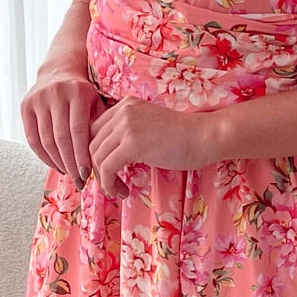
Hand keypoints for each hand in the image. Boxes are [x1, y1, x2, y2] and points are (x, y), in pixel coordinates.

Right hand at [20, 64, 100, 187]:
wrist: (59, 73)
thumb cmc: (84, 96)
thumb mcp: (96, 104)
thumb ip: (100, 126)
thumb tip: (107, 160)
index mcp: (77, 91)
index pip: (78, 130)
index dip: (82, 155)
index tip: (88, 175)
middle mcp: (55, 93)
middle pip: (61, 137)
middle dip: (70, 163)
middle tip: (79, 182)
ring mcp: (38, 99)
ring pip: (46, 140)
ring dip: (57, 162)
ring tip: (69, 175)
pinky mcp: (25, 106)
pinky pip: (32, 139)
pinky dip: (43, 156)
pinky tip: (55, 165)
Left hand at [88, 96, 222, 199]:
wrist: (205, 137)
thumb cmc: (184, 138)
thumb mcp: (149, 128)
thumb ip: (129, 135)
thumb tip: (108, 159)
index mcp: (126, 105)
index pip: (95, 130)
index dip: (96, 154)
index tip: (107, 171)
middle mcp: (122, 111)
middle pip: (92, 143)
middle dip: (97, 168)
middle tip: (112, 185)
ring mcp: (126, 125)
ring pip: (96, 157)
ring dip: (104, 179)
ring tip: (119, 191)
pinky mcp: (132, 143)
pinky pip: (106, 167)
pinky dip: (109, 183)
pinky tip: (121, 191)